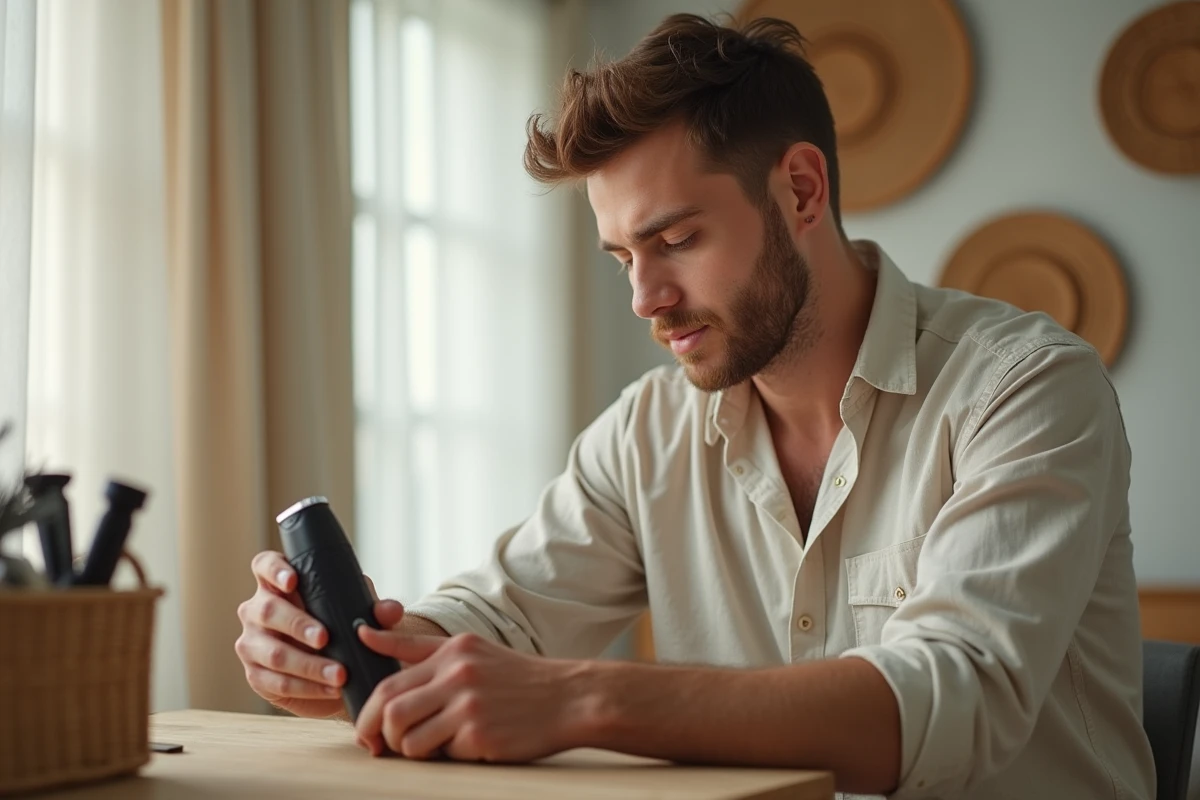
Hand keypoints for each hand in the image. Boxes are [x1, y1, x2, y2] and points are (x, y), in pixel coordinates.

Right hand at [234, 550, 402, 717]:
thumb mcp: (363, 615)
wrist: (342, 671)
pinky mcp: (257, 675)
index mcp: (278, 584)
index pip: (264, 565)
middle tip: (325, 637)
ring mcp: (252, 643)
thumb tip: (391, 610)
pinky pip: (277, 682)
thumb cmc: (344, 628)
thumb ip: (377, 610)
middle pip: (268, 610)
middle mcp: (258, 610)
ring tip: (340, 673)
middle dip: (298, 624)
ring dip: (308, 665)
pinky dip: (308, 687)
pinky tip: (331, 689)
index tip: (293, 580)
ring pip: (273, 652)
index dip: (274, 570)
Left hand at [353, 628, 589, 761]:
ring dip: (413, 752)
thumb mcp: (470, 650)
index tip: (364, 730)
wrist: (569, 699)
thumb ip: (417, 648)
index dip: (366, 712)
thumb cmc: (516, 679)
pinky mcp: (481, 736)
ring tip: (432, 747)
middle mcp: (458, 675)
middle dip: (378, 736)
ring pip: (410, 741)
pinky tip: (467, 747)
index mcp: (452, 652)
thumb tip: (364, 634)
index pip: (389, 682)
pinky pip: (443, 756)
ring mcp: (469, 706)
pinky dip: (447, 758)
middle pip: (391, 712)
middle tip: (384, 748)